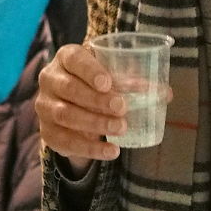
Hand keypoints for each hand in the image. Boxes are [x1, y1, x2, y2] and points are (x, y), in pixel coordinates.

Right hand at [35, 43, 127, 169]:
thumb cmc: (96, 83)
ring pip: (65, 115)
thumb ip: (134, 82)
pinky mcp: (47, 132)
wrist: (73, 104)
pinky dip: (90, 149)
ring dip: (95, 123)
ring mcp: (45, 106)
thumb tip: (166, 93)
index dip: (89, 71)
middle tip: (122, 108)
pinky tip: (112, 151)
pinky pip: (66, 142)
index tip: (108, 83)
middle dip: (96, 100)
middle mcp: (50, 79)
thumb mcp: (111, 76)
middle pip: (69, 89)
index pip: (73, 59)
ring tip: (121, 128)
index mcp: (65, 58)